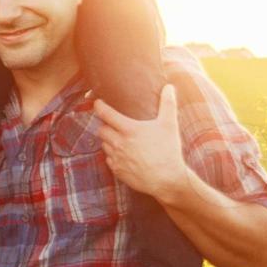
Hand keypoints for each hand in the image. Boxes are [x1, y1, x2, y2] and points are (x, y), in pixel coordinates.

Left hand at [93, 84, 188, 203]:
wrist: (167, 180)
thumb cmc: (169, 151)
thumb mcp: (169, 125)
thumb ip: (168, 104)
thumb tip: (169, 87)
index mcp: (128, 129)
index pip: (105, 113)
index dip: (99, 106)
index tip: (97, 103)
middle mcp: (119, 143)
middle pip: (101, 130)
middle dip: (105, 125)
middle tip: (113, 124)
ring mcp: (116, 158)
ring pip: (104, 145)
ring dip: (109, 141)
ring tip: (120, 139)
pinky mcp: (117, 171)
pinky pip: (109, 160)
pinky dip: (113, 156)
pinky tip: (124, 155)